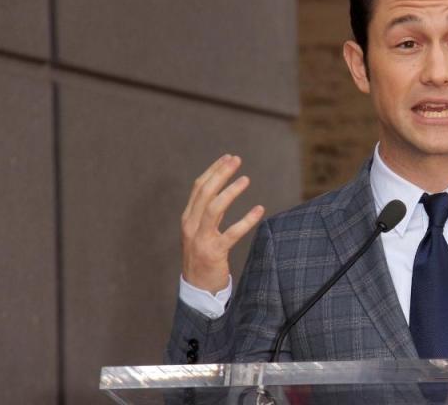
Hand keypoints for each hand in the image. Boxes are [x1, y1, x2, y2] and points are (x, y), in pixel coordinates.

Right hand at [181, 154, 264, 291]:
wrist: (197, 288)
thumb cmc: (202, 257)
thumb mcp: (201, 231)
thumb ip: (209, 212)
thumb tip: (223, 190)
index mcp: (188, 218)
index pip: (198, 188)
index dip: (213, 170)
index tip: (228, 158)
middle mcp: (191, 226)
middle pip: (204, 193)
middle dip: (220, 173)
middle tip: (237, 160)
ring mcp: (201, 239)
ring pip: (214, 208)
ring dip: (230, 192)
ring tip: (246, 179)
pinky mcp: (214, 253)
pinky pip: (231, 233)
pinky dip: (246, 220)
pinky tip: (259, 210)